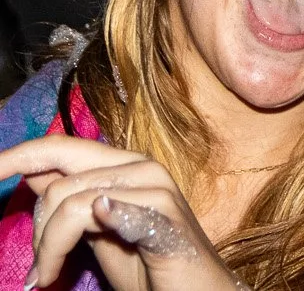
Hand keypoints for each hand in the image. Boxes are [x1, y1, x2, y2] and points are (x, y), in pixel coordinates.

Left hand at [0, 136, 239, 290]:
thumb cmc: (146, 265)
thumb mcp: (96, 230)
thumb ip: (70, 197)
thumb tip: (31, 171)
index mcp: (124, 165)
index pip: (59, 148)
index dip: (17, 156)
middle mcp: (141, 169)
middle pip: (59, 186)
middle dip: (36, 232)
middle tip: (40, 269)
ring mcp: (157, 192)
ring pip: (74, 205)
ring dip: (50, 250)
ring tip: (50, 276)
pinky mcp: (166, 222)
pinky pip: (115, 214)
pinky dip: (105, 219)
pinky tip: (105, 223)